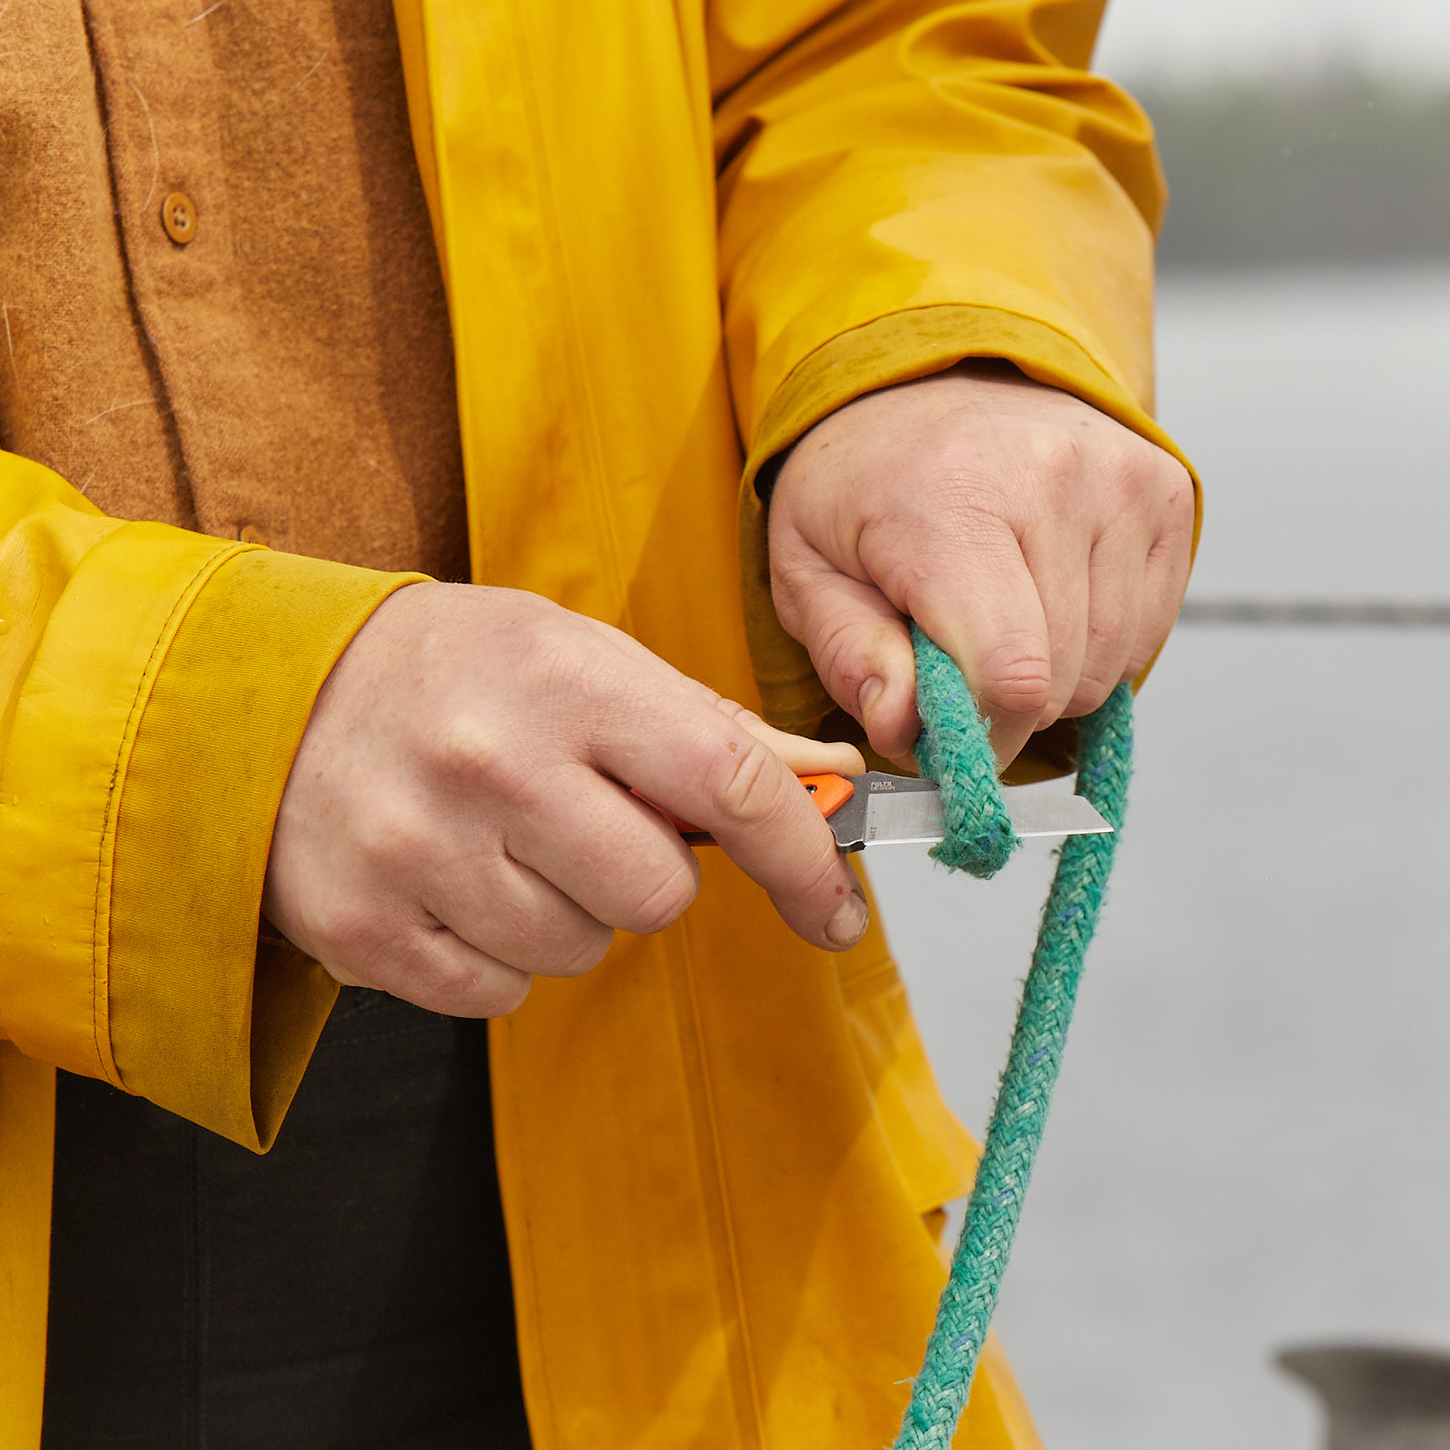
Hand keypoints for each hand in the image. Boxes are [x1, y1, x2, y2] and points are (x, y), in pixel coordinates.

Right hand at [263, 583, 867, 1016]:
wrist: (271, 695)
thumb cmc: (452, 672)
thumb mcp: (575, 655)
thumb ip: (701, 723)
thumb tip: (823, 779)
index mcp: (564, 679)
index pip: (728, 782)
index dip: (802, 858)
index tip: (835, 910)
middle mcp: (491, 763)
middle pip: (657, 894)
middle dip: (646, 875)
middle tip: (585, 827)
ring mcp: (418, 851)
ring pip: (580, 951)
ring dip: (567, 912)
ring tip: (502, 845)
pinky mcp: (364, 930)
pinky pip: (499, 994)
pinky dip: (496, 953)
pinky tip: (453, 884)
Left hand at [767, 361, 1194, 765]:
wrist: (920, 384)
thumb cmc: (859, 487)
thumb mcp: (807, 572)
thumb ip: (849, 655)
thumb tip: (904, 728)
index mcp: (951, 501)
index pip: (1010, 674)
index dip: (981, 735)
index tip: (948, 736)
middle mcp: (1052, 477)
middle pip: (1060, 680)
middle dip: (1005, 706)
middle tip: (958, 667)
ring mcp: (1120, 478)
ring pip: (1109, 664)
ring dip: (1053, 677)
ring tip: (998, 620)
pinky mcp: (1163, 490)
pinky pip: (1146, 631)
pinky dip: (1096, 645)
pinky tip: (1045, 600)